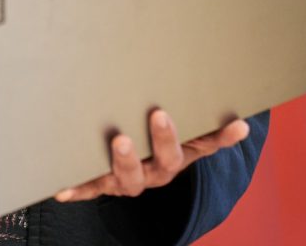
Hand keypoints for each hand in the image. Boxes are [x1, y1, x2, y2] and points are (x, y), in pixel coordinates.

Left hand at [54, 110, 250, 202]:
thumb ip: (205, 126)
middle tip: (160, 114)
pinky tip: (62, 190)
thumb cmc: (152, 141)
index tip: (236, 124)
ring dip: (125, 160)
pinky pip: (88, 189)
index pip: (204, 146)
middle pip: (165, 162)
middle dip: (163, 139)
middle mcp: (155, 172)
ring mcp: (127, 180)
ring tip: (121, 140)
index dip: (221, 137)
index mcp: (177, 156)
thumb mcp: (177, 132)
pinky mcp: (99, 184)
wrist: (126, 167)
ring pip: (129, 177)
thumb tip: (243, 121)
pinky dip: (76, 190)